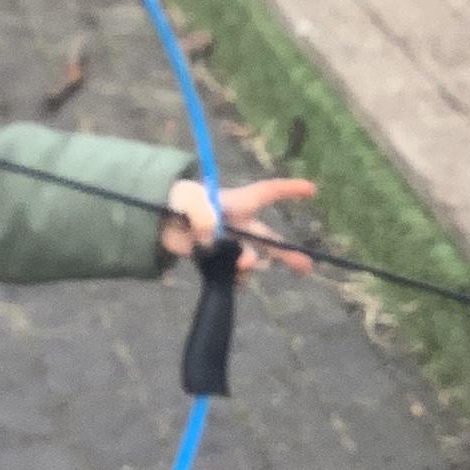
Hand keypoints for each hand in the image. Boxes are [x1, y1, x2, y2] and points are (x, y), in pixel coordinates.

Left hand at [164, 178, 319, 276]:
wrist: (157, 220)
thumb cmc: (178, 200)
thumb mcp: (190, 202)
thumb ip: (204, 218)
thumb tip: (214, 239)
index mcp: (236, 202)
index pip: (267, 192)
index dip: (290, 190)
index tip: (312, 190)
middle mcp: (238, 223)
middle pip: (268, 238)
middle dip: (287, 253)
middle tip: (306, 268)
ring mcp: (229, 242)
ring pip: (250, 258)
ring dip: (247, 265)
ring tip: (240, 267)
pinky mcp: (217, 258)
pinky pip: (233, 272)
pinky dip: (233, 278)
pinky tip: (228, 279)